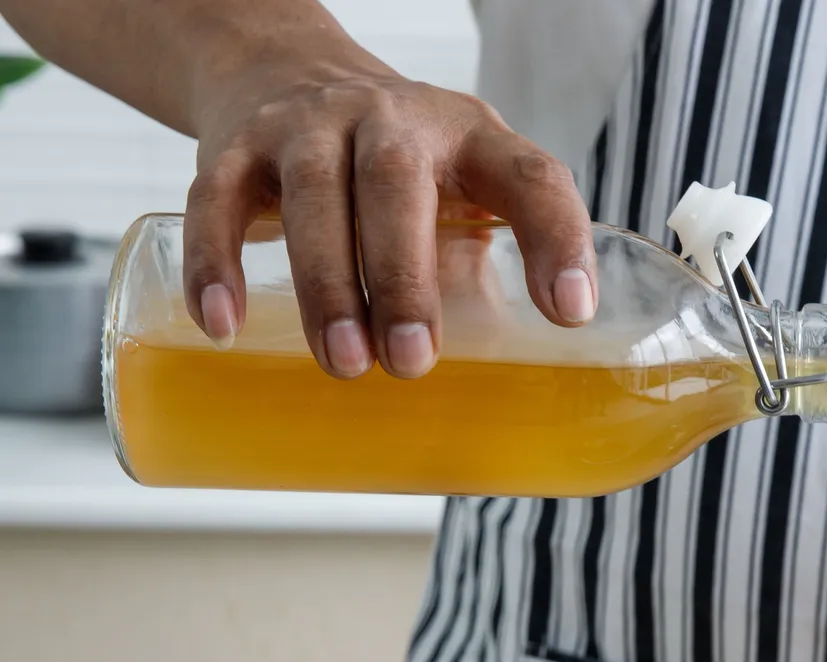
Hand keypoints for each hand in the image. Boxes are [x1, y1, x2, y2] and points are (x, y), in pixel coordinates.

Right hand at [184, 60, 595, 378]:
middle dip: (405, 278)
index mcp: (471, 136)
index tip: (569, 313)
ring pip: (315, 192)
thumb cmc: (399, 162)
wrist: (290, 71)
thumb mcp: (461, 187)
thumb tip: (501, 386)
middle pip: (396, 184)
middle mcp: (393, 118)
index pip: (531, 177)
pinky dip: (218, 263)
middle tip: (413, 362)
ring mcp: (309, 124)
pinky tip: (224, 324)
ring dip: (328, 283)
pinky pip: (217, 199)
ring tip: (344, 363)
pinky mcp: (237, 145)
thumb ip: (480, 266)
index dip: (557, 240)